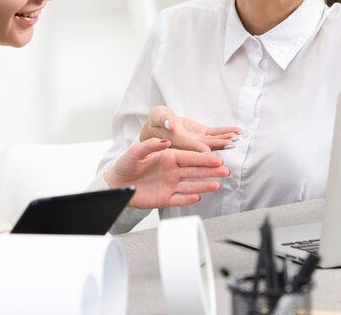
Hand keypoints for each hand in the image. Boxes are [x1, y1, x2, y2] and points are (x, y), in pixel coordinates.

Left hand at [104, 138, 229, 208]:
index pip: (189, 157)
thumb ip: (150, 146)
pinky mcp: (165, 198)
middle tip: (225, 170)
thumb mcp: (135, 152)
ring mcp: (170, 185)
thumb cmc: (125, 165)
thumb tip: (165, 141)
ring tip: (217, 185)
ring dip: (204, 185)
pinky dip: (188, 198)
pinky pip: (179, 199)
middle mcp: (172, 170)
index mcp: (168, 157)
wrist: (115, 184)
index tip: (215, 158)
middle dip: (210, 171)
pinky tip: (198, 196)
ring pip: (191, 185)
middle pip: (195, 171)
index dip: (203, 158)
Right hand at [139, 105, 240, 151]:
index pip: (186, 145)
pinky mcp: (202, 135)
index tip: (207, 150)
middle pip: (204, 146)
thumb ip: (163, 119)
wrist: (159, 125)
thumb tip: (170, 124)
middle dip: (217, 145)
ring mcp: (197, 140)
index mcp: (175, 141)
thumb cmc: (156, 119)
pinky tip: (237, 132)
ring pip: (212, 141)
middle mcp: (188, 144)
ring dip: (225, 139)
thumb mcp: (157, 115)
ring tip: (237, 137)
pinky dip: (225, 132)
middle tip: (230, 144)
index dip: (197, 147)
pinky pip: (215, 134)